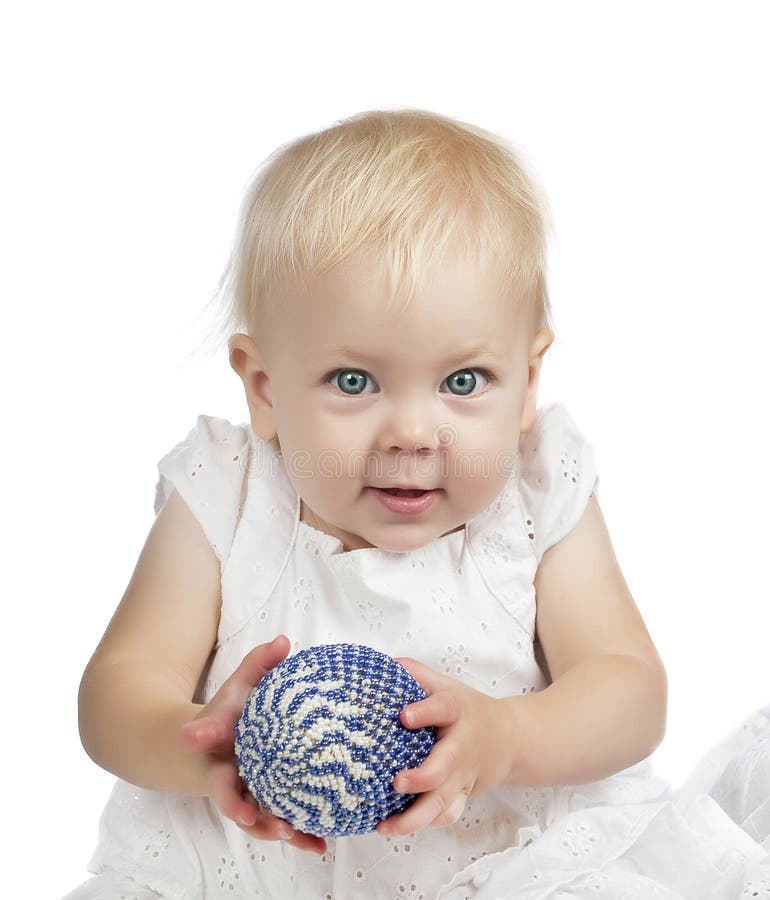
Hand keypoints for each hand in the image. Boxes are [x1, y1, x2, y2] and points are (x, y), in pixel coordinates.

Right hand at [179, 634, 326, 855]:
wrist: (204, 748)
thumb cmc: (229, 714)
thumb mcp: (239, 686)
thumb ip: (259, 664)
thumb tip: (284, 640)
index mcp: (217, 743)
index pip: (209, 741)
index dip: (205, 739)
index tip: (197, 742)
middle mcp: (226, 775)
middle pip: (229, 796)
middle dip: (240, 809)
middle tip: (258, 819)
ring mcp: (242, 794)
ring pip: (254, 818)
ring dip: (273, 829)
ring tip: (299, 836)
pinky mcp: (260, 807)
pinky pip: (275, 822)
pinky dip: (296, 836)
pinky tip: (321, 844)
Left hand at [376, 657, 512, 837]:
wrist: (511, 739)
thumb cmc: (470, 711)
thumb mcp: (447, 686)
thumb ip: (416, 674)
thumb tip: (384, 665)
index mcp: (457, 712)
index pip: (442, 709)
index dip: (424, 713)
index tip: (404, 716)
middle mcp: (461, 748)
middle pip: (444, 768)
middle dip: (421, 779)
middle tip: (397, 782)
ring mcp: (463, 777)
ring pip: (443, 804)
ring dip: (415, 818)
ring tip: (386, 825)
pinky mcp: (462, 795)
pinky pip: (446, 815)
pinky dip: (424, 825)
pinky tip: (396, 828)